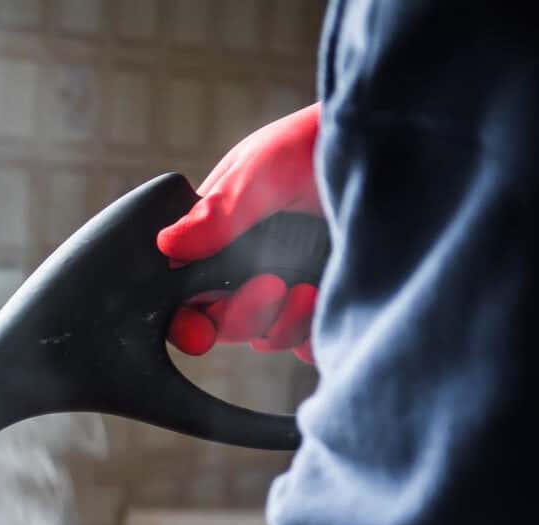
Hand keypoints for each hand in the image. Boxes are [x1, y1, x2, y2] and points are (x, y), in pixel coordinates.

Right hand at [158, 102, 321, 363]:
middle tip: (273, 285)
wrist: (402, 141)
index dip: (185, 320)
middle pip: (224, 323)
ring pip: (266, 336)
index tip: (198, 334)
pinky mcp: (330, 301)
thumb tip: (166, 245)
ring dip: (282, 325)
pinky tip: (328, 303)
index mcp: (218, 238)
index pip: (187, 292)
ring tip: (310, 290)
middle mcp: (249, 266)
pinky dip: (313, 337)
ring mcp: (290, 286)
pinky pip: (309, 343)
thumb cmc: (323, 139)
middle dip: (242, 316)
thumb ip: (217, 211)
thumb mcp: (263, 167)